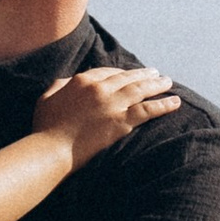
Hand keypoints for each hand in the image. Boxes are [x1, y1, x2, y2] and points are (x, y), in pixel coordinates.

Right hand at [31, 64, 180, 169]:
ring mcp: (112, 104)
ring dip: (157, 84)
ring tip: (168, 82)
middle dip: (144, 74)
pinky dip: (163, 105)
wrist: (52, 149)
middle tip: (156, 73)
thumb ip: (59, 85)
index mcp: (82, 80)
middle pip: (128, 77)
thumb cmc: (45, 128)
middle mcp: (100, 88)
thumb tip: (68, 81)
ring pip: (141, 89)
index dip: (121, 73)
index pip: (108, 72)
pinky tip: (175, 102)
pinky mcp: (122, 121)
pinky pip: (147, 110)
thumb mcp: (46, 98)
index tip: (130, 75)